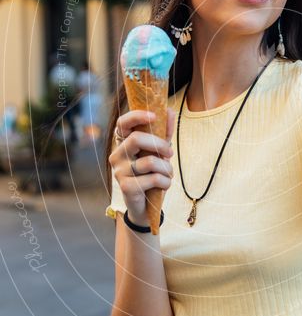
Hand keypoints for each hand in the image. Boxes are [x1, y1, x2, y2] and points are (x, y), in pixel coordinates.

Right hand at [108, 108, 174, 224]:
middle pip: (137, 139)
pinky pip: (153, 178)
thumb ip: (164, 132)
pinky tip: (164, 185)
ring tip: (168, 174)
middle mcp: (117, 155)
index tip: (154, 116)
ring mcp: (119, 171)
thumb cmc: (151, 174)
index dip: (137, 116)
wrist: (146, 205)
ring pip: (150, 162)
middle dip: (160, 144)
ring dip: (167, 168)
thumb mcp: (159, 152)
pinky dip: (165, 182)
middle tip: (170, 152)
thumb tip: (170, 110)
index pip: (123, 123)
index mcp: (123, 143)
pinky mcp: (126, 187)